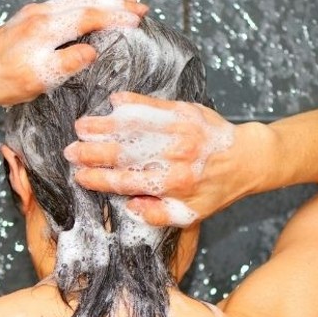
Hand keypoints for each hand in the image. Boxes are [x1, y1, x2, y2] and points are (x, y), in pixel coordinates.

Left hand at [0, 0, 148, 106]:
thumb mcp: (36, 78)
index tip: (137, 19)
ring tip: (125, 2)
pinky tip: (94, 6)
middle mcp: (41, 14)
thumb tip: (92, 51)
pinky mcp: (32, 16)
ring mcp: (36, 12)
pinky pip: (66, 3)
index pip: (87, 16)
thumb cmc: (2, 79)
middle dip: (115, 2)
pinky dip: (87, 1)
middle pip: (85, 0)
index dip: (114, 17)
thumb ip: (66, 62)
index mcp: (45, 28)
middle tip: (140, 6)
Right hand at [67, 92, 269, 226]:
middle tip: (70, 151)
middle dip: (92, 153)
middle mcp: (174, 157)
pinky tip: (113, 102)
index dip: (99, 179)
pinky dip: (132, 102)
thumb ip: (159, 213)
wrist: (247, 159)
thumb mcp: (191, 213)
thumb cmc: (215, 188)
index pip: (126, 181)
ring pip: (134, 127)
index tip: (79, 176)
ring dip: (104, 126)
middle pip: (124, 154)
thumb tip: (130, 207)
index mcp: (173, 184)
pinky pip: (153, 105)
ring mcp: (179, 132)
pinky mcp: (186, 112)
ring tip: (82, 127)